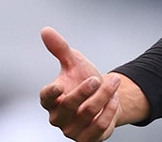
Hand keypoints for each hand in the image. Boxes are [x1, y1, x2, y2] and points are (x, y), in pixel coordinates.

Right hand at [39, 27, 121, 141]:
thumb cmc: (84, 80)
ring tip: (114, 82)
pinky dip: (110, 111)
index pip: (46, 98)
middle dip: (86, 91)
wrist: (105, 98)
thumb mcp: (74, 62)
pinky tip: (115, 99)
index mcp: (51, 99)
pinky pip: (100, 127)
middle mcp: (58, 117)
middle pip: (69, 106)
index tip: (59, 86)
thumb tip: (46, 30)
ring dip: (105, 96)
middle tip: (98, 78)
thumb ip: (60, 48)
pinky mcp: (88, 138)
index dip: (51, 94)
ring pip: (88, 113)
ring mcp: (72, 130)